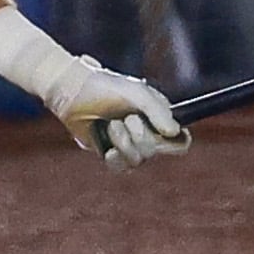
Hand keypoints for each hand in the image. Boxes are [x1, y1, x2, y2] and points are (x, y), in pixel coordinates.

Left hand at [51, 66, 188, 169]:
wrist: (73, 91)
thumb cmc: (106, 87)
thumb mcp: (137, 93)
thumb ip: (158, 111)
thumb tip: (174, 132)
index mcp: (158, 118)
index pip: (180, 141)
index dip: (174, 141)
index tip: (162, 131)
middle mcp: (146, 134)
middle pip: (155, 150)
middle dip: (140, 134)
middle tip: (126, 117)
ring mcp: (127, 145)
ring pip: (137, 159)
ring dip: (123, 141)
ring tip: (111, 124)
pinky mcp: (110, 153)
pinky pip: (120, 166)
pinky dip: (115, 158)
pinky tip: (108, 150)